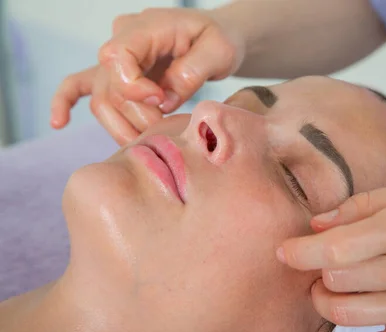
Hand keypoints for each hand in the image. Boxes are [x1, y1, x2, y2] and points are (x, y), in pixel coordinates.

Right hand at [50, 8, 244, 144]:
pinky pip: (79, 86)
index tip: (163, 101)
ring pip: (101, 99)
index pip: (118, 57)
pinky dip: (65, 102)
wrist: (217, 40)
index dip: (135, 88)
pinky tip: (58, 123)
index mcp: (146, 27)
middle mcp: (123, 39)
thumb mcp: (219, 51)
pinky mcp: (115, 74)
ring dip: (121, 127)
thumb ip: (192, 72)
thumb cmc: (220, 41)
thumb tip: (163, 100)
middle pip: (110, 87)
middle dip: (136, 117)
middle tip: (165, 131)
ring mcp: (116, 58)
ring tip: (149, 142)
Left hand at [277, 182, 385, 331]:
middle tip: (319, 264)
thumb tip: (316, 225)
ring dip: (322, 300)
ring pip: (342, 313)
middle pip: (334, 279)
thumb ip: (363, 205)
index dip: (300, 252)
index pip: (336, 248)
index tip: (284, 251)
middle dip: (315, 272)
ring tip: (328, 288)